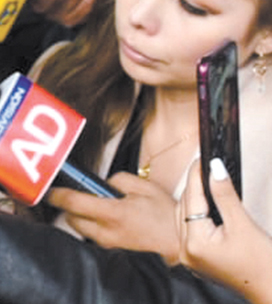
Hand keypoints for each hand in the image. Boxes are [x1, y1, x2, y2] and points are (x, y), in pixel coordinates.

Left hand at [49, 172, 180, 263]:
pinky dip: (92, 226)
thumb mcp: (144, 187)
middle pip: (71, 218)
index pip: (73, 203)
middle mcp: (107, 231)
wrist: (182, 243)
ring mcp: (108, 244)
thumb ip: (117, 180)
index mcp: (113, 213)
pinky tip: (106, 220)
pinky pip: (92, 236)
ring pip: (80, 229)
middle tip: (80, 196)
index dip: (57, 195)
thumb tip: (102, 183)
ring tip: (97, 208)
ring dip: (81, 217)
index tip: (50, 190)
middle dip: (70, 206)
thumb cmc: (166, 216)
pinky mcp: (112, 251)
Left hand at [179, 159, 271, 303]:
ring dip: (193, 199)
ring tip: (204, 179)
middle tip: (203, 164)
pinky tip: (204, 203)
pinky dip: (195, 214)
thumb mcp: (243, 224)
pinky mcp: (196, 259)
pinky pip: (189, 229)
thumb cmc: (262, 263)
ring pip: (183, 217)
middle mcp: (185, 251)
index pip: (191, 198)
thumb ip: (225, 195)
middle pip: (183, 207)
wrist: (270, 289)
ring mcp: (189, 256)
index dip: (195, 175)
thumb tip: (215, 167)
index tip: (201, 157)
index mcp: (194, 242)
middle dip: (193, 185)